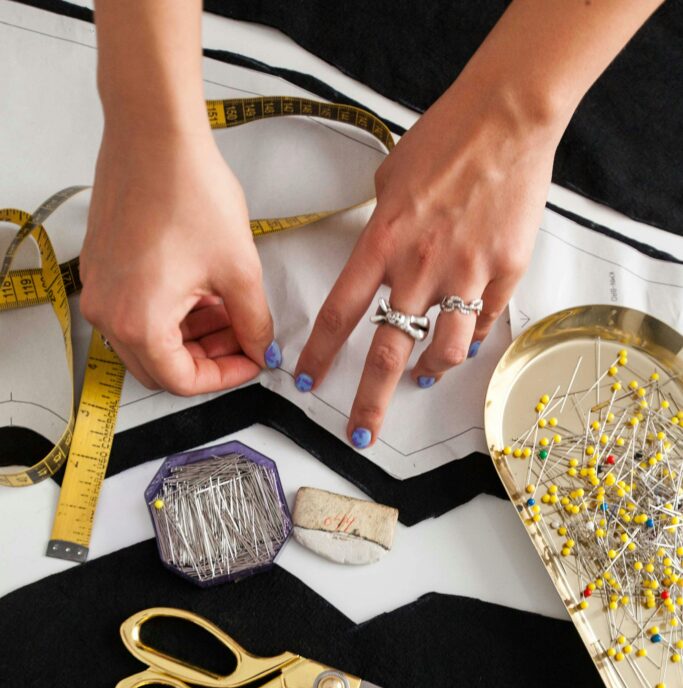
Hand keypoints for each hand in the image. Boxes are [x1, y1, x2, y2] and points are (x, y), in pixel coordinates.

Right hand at [80, 127, 275, 394]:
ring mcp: (100, 290)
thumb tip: (260, 348)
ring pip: (148, 342)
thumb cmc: (187, 190)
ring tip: (226, 308)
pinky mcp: (100, 269)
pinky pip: (134, 311)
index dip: (226, 377)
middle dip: (208, 358)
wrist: (154, 135)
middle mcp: (109, 313)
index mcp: (139, 324)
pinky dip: (170, 312)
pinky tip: (200, 289)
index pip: (184, 382)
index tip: (251, 360)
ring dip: (190, 336)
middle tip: (242, 337)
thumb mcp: (239, 270)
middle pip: (162, 368)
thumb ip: (254, 323)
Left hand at [293, 78, 557, 447]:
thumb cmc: (446, 138)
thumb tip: (380, 261)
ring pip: (444, 351)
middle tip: (360, 433)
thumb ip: (380, 231)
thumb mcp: (390, 182)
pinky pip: (484, 323)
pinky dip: (471, 337)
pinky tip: (464, 338)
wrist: (507, 118)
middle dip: (370, 402)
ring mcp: (465, 274)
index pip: (341, 314)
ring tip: (422, 378)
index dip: (321, 356)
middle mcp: (419, 268)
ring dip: (428, 372)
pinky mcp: (504, 273)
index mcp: (382, 244)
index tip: (307, 381)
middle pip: (388, 352)